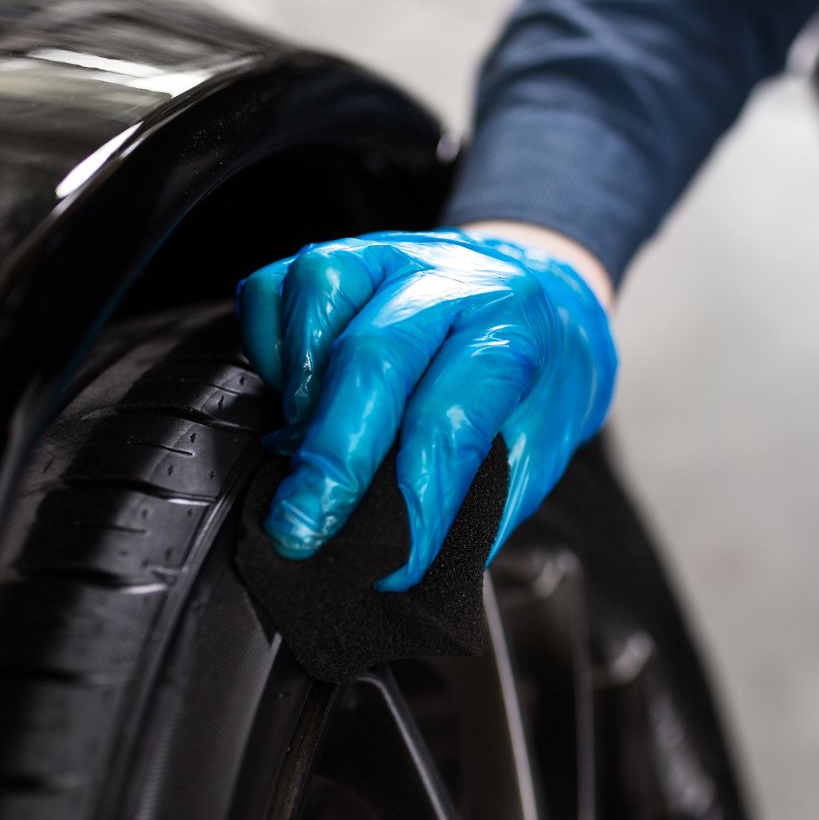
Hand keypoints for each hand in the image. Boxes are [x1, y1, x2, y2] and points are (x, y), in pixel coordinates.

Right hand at [236, 228, 616, 590]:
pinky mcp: (337, 255)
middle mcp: (450, 278)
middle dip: (334, 456)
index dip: (418, 499)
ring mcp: (387, 256)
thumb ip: (478, 500)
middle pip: (376, 355)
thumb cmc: (536, 381)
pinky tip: (292, 399)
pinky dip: (270, 350)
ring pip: (319, 293)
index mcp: (514, 328)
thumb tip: (404, 561)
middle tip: (303, 528)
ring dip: (299, 389)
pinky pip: (277, 289)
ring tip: (298, 453)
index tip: (395, 564)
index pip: (452, 418)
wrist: (547, 296)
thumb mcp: (538, 448)